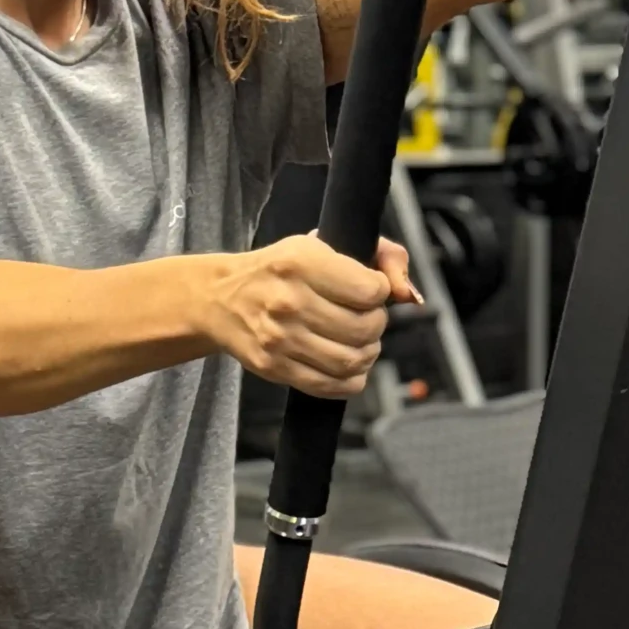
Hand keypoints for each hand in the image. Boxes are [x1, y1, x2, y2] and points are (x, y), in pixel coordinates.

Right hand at [205, 235, 418, 398]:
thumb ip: (379, 254)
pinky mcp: (275, 368)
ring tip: (361, 342)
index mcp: (301, 261)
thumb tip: (407, 293)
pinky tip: (349, 365)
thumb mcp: (321, 242)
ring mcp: (280, 338)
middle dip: (377, 325)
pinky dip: (352, 380)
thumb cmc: (280, 270)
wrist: (221, 299)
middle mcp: (289, 301)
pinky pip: (333, 386)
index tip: (368, 290)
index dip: (379, 292)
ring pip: (353, 360)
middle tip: (367, 318)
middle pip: (365, 328)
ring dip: (368, 353)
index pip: (370, 290)